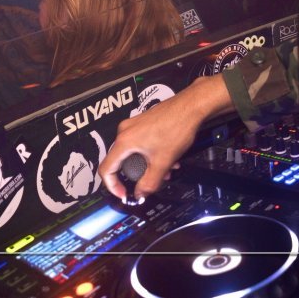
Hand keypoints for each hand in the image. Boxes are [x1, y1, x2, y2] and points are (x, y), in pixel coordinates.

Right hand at [98, 76, 229, 199]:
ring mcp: (135, 124)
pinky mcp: (145, 121)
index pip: (106, 169)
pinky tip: (170, 156)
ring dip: (150, 164)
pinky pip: (143, 142)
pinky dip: (153, 153)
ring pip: (136, 152)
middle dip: (139, 174)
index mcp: (124, 141)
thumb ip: (149, 182)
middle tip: (153, 180)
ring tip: (168, 169)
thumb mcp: (163, 161)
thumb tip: (140, 194)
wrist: (192, 105)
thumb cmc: (177, 128)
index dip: (112, 186)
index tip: (124, 194)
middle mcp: (126, 130)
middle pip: (123, 160)